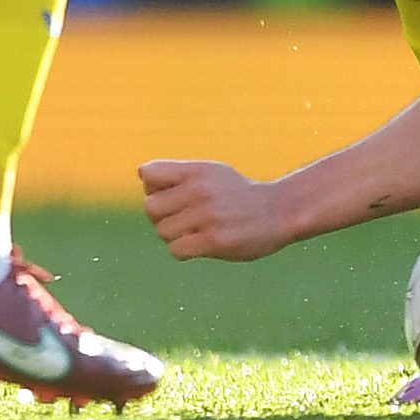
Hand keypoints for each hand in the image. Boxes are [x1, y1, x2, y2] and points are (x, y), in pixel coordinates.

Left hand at [140, 158, 297, 261]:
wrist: (278, 212)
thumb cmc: (237, 194)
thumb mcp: (211, 173)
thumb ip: (178, 173)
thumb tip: (141, 175)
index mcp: (196, 170)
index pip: (148, 174)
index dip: (152, 188)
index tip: (169, 195)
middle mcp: (199, 190)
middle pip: (149, 207)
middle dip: (160, 217)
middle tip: (181, 219)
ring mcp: (206, 216)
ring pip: (162, 231)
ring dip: (174, 236)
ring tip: (195, 231)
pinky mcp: (213, 241)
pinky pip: (176, 250)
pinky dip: (183, 250)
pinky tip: (200, 244)